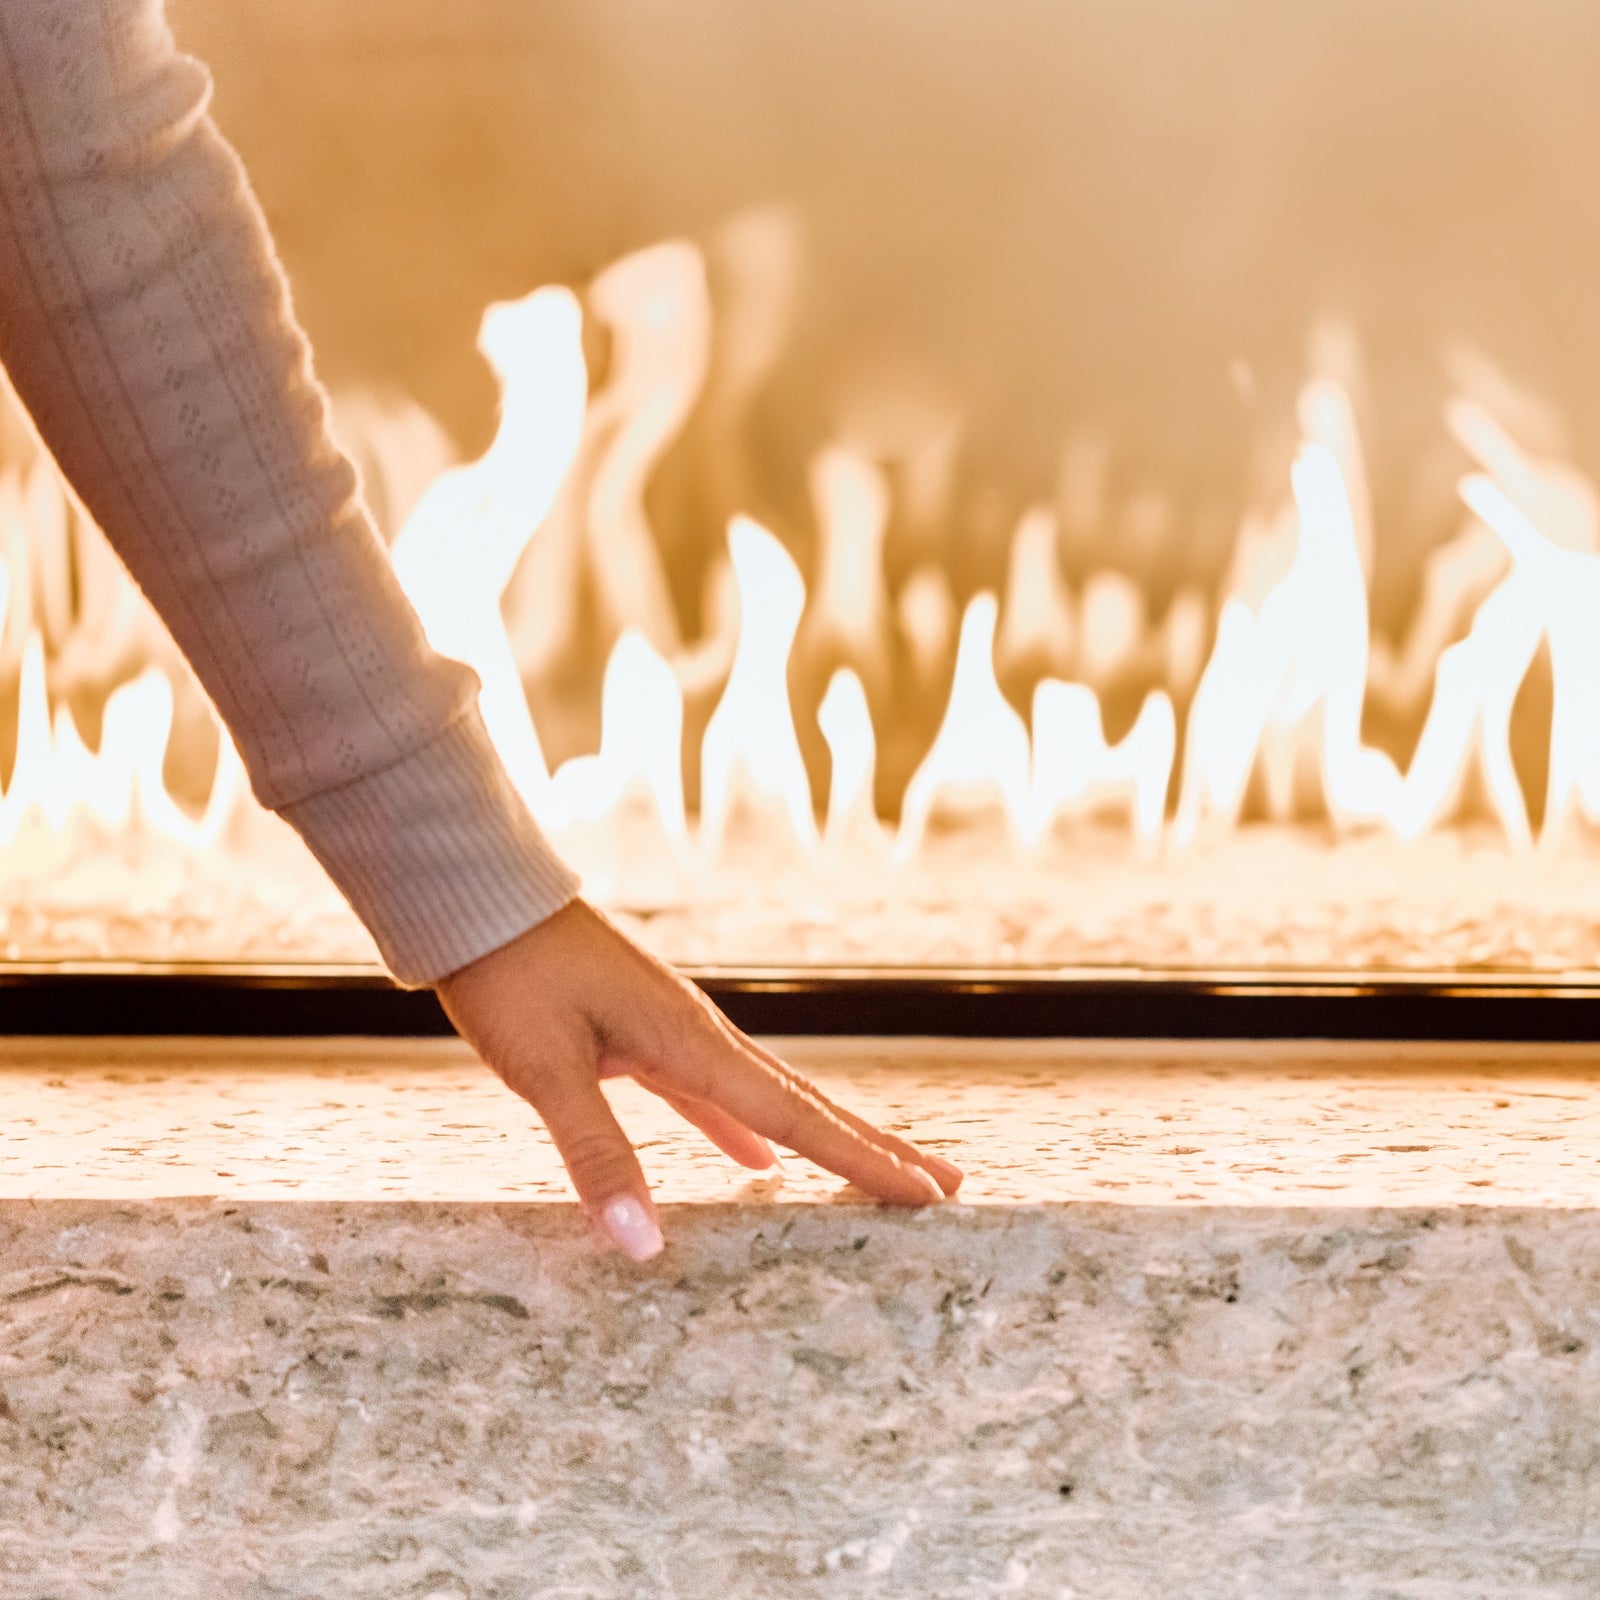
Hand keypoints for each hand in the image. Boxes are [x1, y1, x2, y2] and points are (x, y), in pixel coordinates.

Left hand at [435, 900, 962, 1260]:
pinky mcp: (643, 1036)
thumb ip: (598, 1155)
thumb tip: (645, 1247)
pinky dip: (746, 1129)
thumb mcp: (546, 1069)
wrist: (480, 900)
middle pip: (807, 1105)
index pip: (797, 1118)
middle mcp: (701, 1035)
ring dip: (825, 1138)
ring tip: (877, 1170)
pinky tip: (756, 1162)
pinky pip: (715, 1095)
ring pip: (771, 1099)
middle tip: (947, 1184)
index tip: (929, 1193)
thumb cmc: (510, 976)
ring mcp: (675, 1033)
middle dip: (876, 1148)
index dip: (864, 1160)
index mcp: (692, 1043)